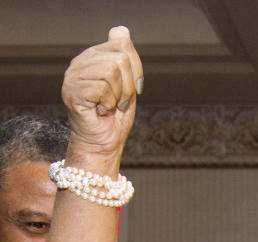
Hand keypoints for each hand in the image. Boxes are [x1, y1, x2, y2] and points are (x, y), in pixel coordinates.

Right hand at [61, 26, 142, 164]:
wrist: (103, 146)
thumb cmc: (115, 119)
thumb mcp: (127, 85)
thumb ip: (126, 59)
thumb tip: (121, 30)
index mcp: (93, 56)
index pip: (121, 42)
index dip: (135, 67)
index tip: (132, 88)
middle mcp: (80, 62)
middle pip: (120, 57)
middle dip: (129, 85)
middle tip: (119, 102)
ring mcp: (73, 76)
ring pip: (112, 70)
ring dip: (119, 95)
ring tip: (110, 107)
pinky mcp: (73, 91)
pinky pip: (104, 87)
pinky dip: (109, 104)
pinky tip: (101, 111)